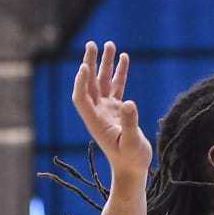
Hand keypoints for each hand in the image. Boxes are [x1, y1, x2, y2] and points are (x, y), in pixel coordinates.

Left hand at [71, 40, 150, 182]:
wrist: (132, 170)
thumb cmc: (131, 160)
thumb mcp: (132, 143)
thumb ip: (130, 123)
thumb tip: (129, 103)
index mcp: (96, 122)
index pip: (81, 99)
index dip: (81, 83)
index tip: (85, 67)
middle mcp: (98, 113)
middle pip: (89, 85)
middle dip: (90, 64)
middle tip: (92, 44)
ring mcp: (106, 110)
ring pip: (102, 82)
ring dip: (104, 64)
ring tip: (109, 44)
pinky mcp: (117, 110)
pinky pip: (115, 87)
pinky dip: (119, 73)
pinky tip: (123, 57)